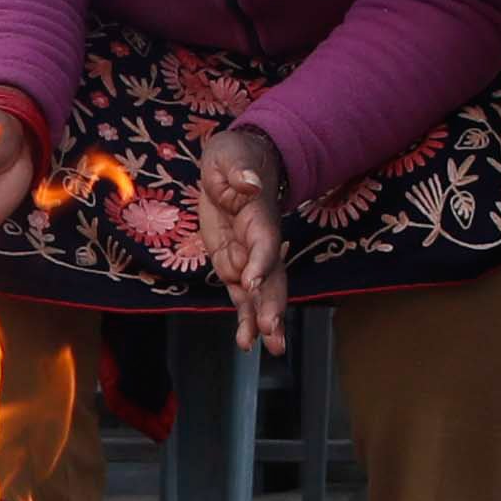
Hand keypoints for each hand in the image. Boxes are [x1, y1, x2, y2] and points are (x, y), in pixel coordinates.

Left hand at [194, 122, 295, 353]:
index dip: (260, 261)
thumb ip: (237, 169)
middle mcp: (259, 241)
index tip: (252, 282)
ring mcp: (248, 256)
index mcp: (257, 215)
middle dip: (272, 303)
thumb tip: (248, 181)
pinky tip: (246, 342)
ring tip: (270, 346)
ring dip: (265, 320)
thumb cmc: (234, 156)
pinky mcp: (235, 266)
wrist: (240, 165)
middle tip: (272, 331)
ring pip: (261, 293)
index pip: (263, 241)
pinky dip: (245, 318)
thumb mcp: (229, 154)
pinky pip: (242, 296)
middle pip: (272, 275)